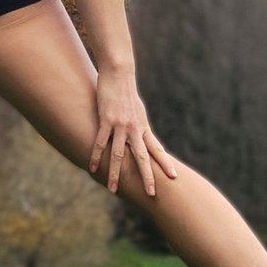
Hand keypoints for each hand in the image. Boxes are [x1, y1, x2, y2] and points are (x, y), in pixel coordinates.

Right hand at [89, 66, 180, 195]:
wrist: (119, 72)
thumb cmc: (126, 91)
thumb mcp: (136, 110)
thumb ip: (138, 124)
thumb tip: (140, 133)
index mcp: (143, 127)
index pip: (157, 149)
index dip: (165, 163)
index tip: (174, 176)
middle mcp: (135, 129)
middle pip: (142, 157)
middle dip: (147, 176)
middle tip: (152, 194)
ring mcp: (120, 125)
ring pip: (119, 154)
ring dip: (116, 173)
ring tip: (114, 190)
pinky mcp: (106, 120)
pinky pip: (100, 142)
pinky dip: (96, 156)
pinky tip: (92, 168)